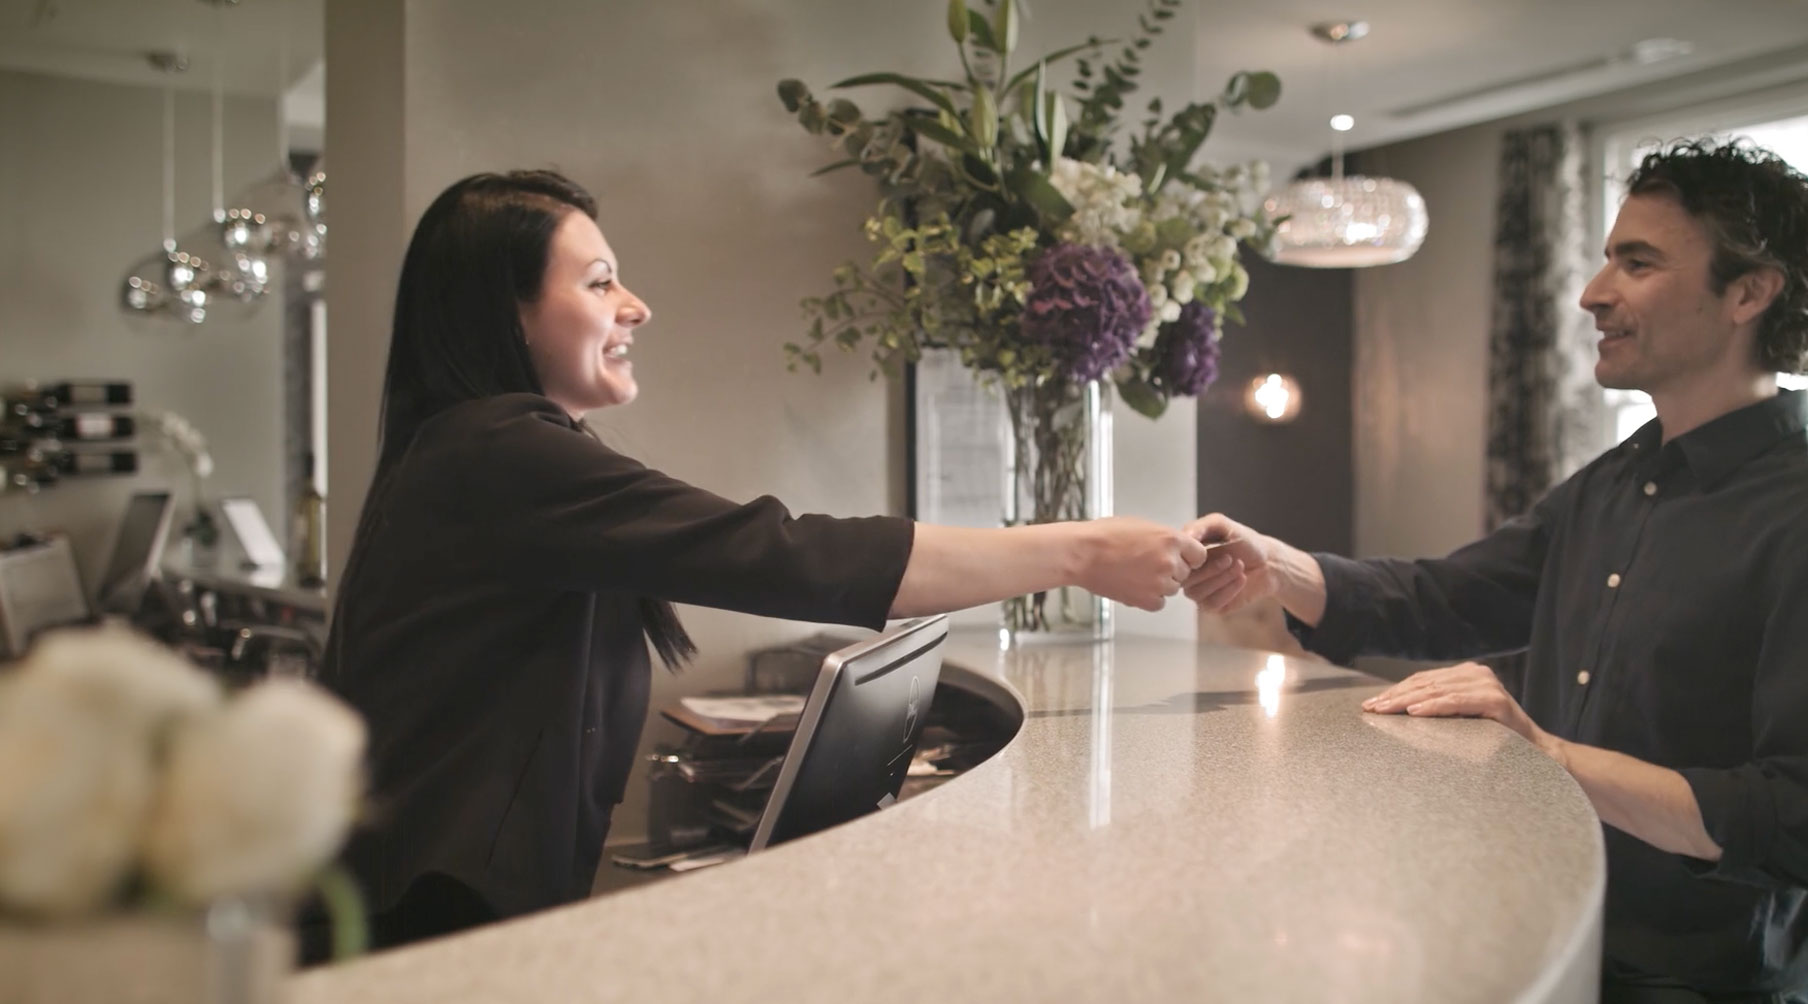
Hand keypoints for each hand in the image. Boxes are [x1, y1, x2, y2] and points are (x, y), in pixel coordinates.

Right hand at [1077, 517, 1210, 611]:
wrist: (1083, 553)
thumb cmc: (1106, 536)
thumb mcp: (1142, 526)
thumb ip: (1164, 538)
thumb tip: (1176, 548)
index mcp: (1171, 539)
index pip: (1199, 554)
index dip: (1188, 557)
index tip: (1179, 558)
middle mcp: (1170, 561)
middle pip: (1185, 573)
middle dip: (1172, 570)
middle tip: (1148, 564)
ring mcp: (1159, 583)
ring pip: (1172, 589)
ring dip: (1160, 584)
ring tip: (1137, 574)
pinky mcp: (1146, 600)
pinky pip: (1159, 603)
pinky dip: (1149, 598)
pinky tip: (1134, 586)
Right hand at [1179, 513, 1273, 612]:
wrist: (1268, 562)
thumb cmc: (1245, 542)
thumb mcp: (1222, 525)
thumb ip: (1202, 526)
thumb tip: (1184, 534)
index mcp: (1186, 556)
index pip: (1174, 561)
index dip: (1191, 557)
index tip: (1208, 548)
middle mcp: (1188, 575)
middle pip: (1185, 580)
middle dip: (1210, 569)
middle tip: (1230, 558)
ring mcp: (1199, 591)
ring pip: (1196, 593)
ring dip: (1221, 579)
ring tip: (1239, 566)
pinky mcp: (1212, 605)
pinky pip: (1211, 603)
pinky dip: (1229, 591)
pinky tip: (1241, 579)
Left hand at [1361, 662, 1555, 752]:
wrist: (1536, 752)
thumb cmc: (1493, 738)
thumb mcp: (1461, 718)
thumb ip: (1439, 707)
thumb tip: (1396, 711)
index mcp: (1466, 674)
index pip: (1422, 681)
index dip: (1395, 691)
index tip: (1371, 705)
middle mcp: (1476, 674)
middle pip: (1425, 684)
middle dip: (1394, 697)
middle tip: (1370, 709)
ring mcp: (1487, 685)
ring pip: (1436, 691)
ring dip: (1406, 701)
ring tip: (1384, 710)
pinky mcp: (1495, 701)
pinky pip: (1456, 702)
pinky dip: (1433, 707)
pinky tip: (1414, 712)